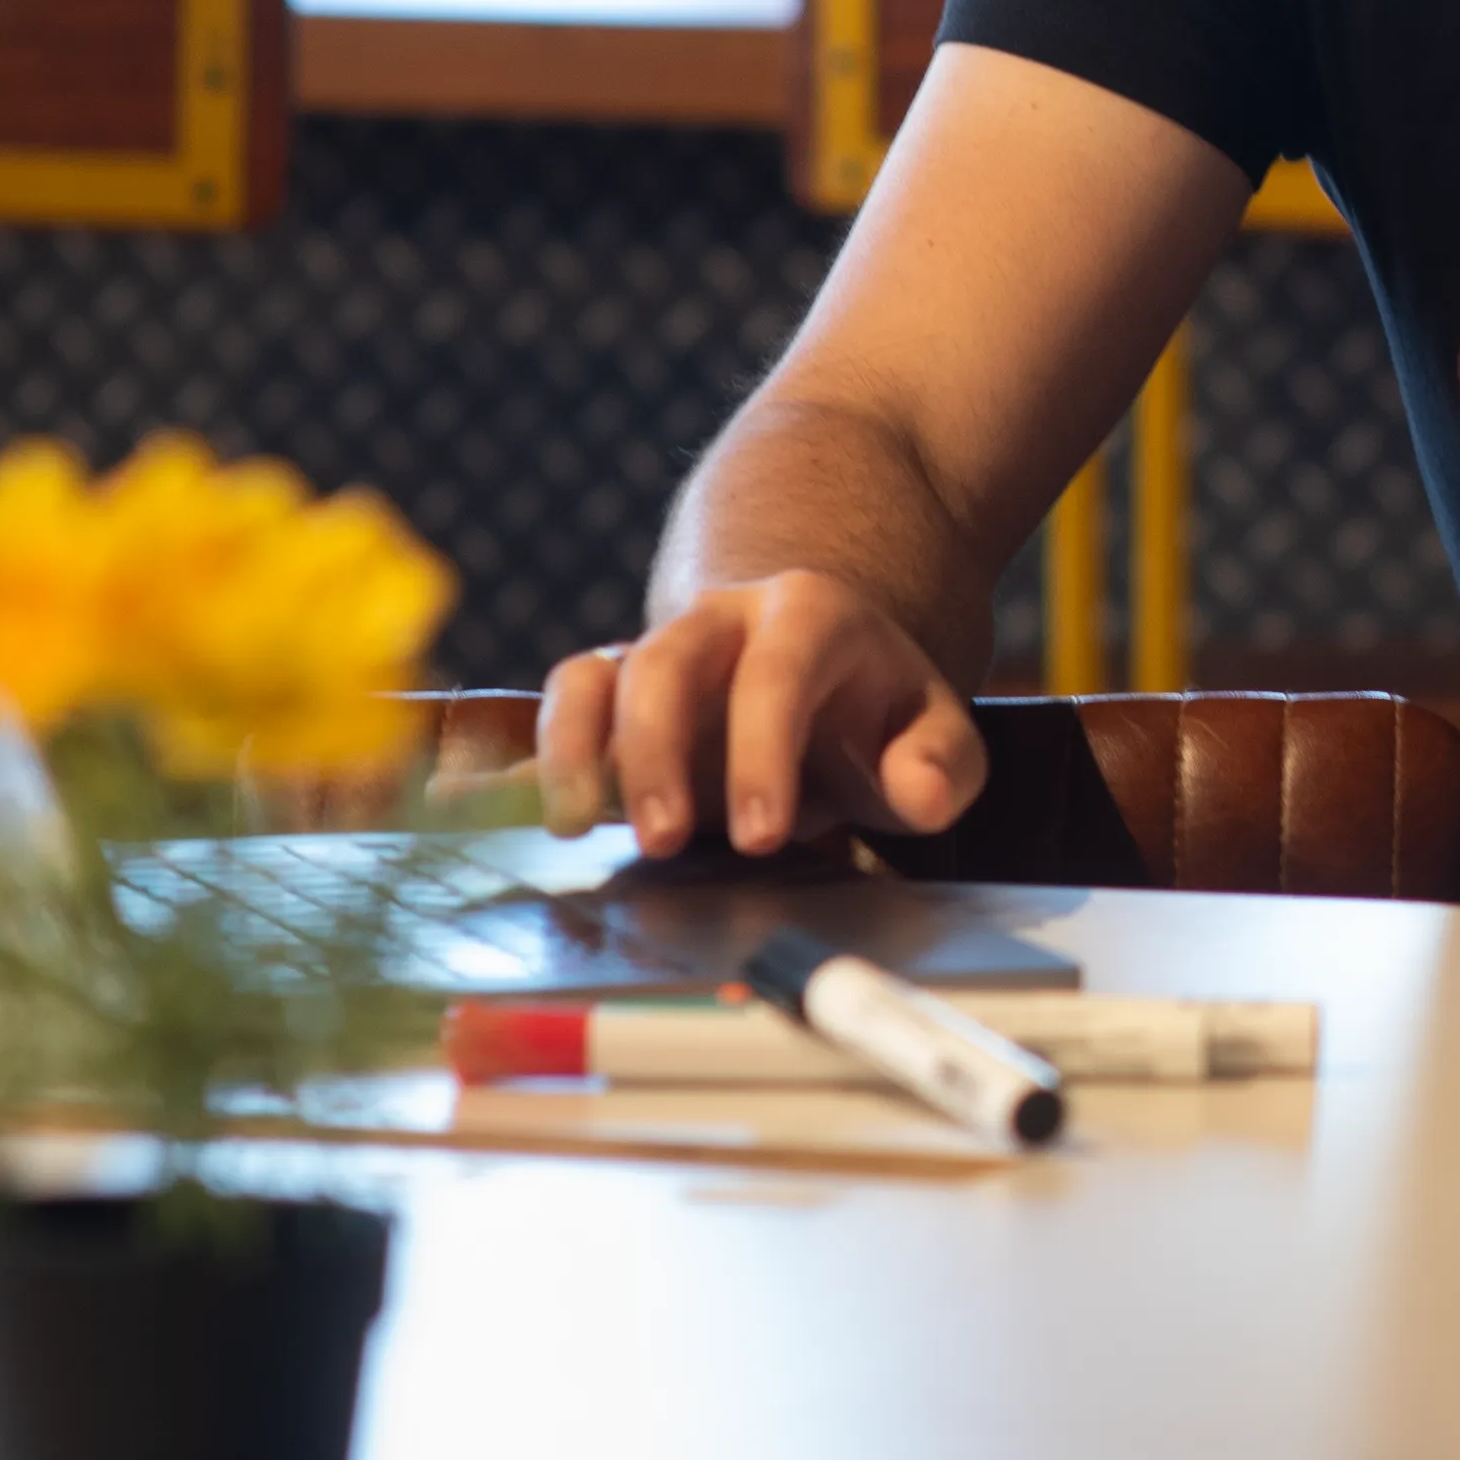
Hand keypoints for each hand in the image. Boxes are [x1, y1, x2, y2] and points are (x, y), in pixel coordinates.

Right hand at [535, 572, 988, 859]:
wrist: (825, 677)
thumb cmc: (876, 715)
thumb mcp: (933, 735)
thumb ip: (941, 764)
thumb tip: (920, 795)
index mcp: (810, 616)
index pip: (779, 672)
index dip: (763, 752)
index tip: (762, 837)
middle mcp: (722, 621)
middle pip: (668, 661)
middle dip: (659, 752)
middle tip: (665, 843)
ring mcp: (658, 652)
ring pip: (596, 675)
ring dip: (578, 750)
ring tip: (574, 827)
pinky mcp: (611, 695)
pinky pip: (560, 705)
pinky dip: (533, 753)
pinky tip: (518, 810)